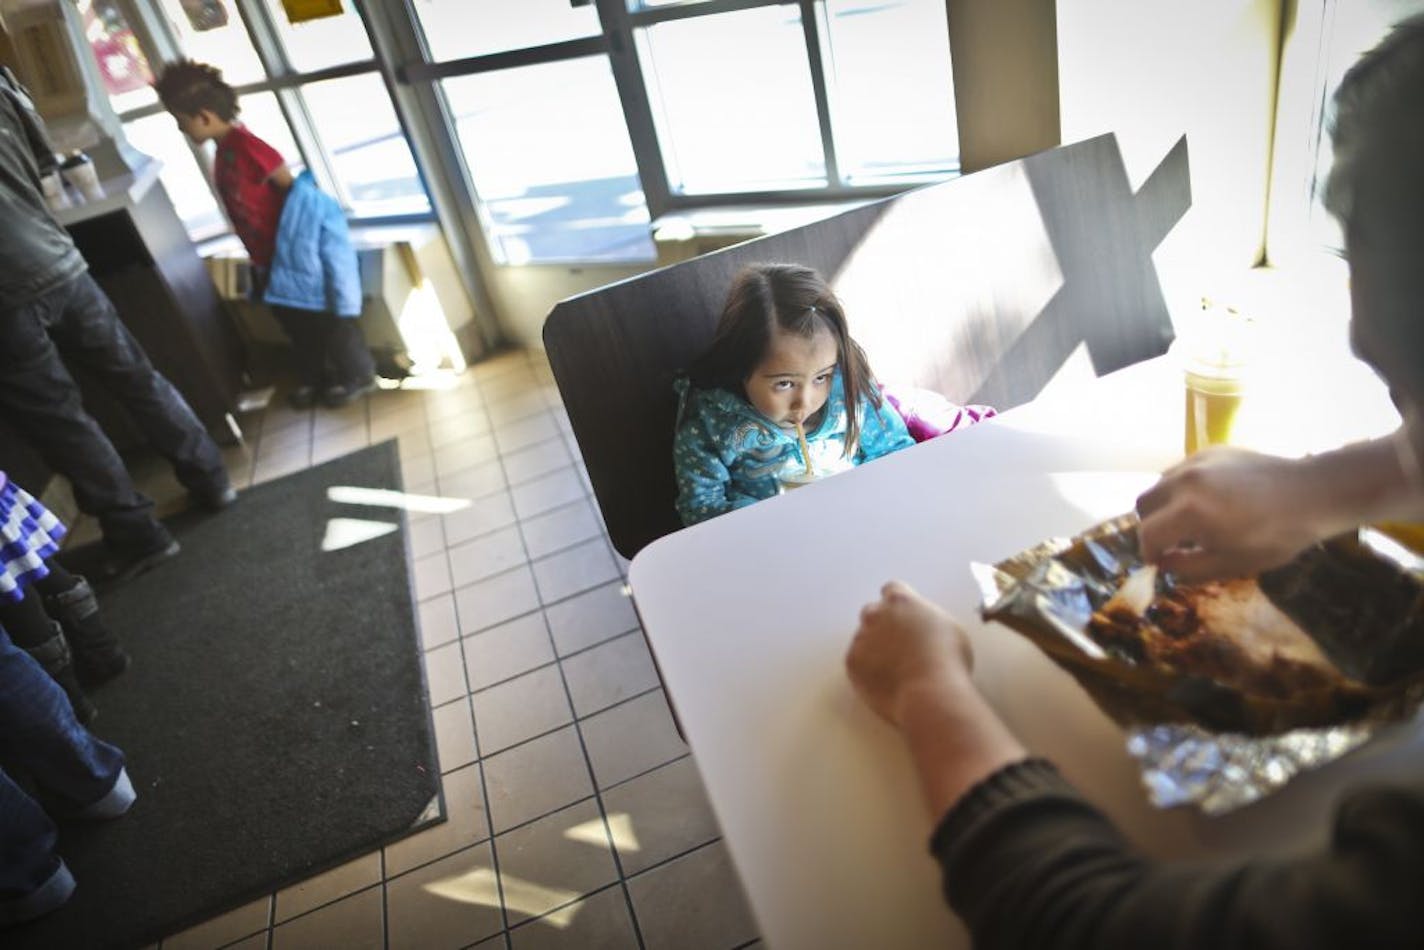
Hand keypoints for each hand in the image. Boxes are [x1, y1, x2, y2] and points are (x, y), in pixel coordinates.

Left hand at [846, 581, 973, 727]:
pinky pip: (856, 661)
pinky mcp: (852, 661)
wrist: (929, 692)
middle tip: (898, 644)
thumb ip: (927, 619)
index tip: (904, 615)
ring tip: (896, 670)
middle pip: (873, 611)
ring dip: (874, 648)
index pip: (892, 590)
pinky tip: (886, 681)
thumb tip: (922, 625)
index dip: (898, 604)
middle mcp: (877, 614)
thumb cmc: (948, 661)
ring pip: (863, 638)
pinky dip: (867, 669)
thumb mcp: (949, 628)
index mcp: (902, 601)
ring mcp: (861, 637)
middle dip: (882, 624)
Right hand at [1136, 446, 1325, 581]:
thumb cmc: (1275, 537)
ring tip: (1189, 519)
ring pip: (1159, 483)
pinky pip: (1180, 470)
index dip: (1148, 553)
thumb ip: (1188, 567)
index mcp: (1189, 512)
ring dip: (1164, 504)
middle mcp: (1184, 481)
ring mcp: (1196, 461)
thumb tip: (1163, 563)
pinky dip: (1182, 487)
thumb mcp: (1231, 564)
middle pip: (1144, 504)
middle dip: (1151, 525)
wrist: (1312, 494)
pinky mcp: (1210, 451)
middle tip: (1172, 541)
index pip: (1147, 534)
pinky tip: (1207, 499)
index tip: (1160, 563)